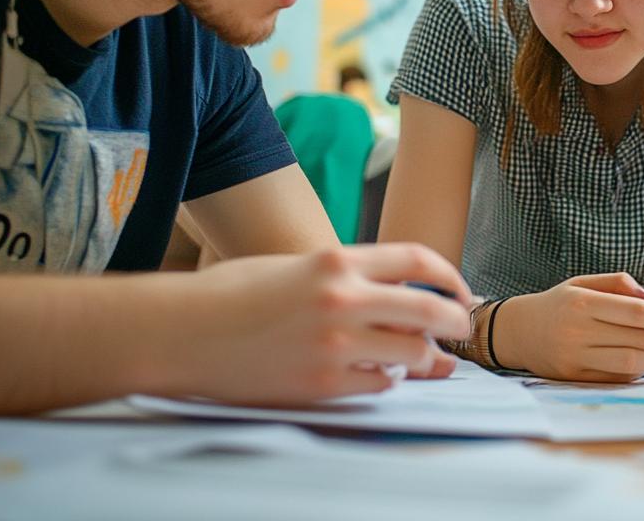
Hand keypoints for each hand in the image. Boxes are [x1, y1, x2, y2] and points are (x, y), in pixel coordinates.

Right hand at [161, 243, 472, 404]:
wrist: (180, 332)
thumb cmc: (230, 294)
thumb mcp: (295, 266)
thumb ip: (347, 275)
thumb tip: (395, 292)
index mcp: (335, 261)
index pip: (416, 259)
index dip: (449, 275)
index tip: (460, 291)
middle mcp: (342, 299)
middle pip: (428, 309)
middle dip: (456, 322)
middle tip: (463, 331)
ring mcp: (333, 344)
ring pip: (410, 354)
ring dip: (425, 359)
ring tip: (426, 360)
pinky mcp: (320, 383)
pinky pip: (378, 384)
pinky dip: (387, 381)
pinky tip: (380, 376)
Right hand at [494, 273, 643, 382]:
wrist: (518, 331)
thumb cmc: (560, 304)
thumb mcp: (585, 282)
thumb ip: (622, 285)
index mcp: (582, 302)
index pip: (636, 312)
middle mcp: (577, 330)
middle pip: (638, 339)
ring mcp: (574, 356)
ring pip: (630, 363)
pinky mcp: (573, 377)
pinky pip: (617, 378)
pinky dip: (637, 372)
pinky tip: (642, 364)